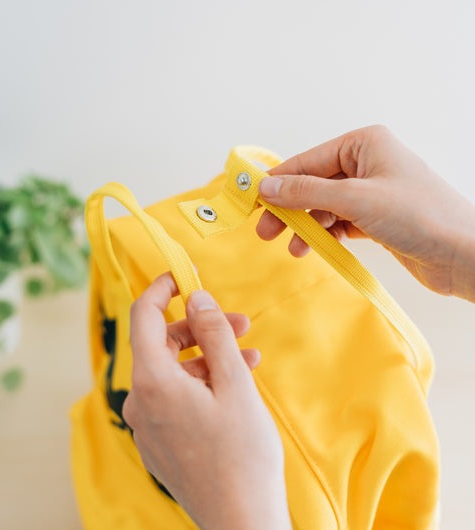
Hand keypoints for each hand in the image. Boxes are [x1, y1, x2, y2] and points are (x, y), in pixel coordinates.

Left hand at [122, 273, 291, 529]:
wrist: (241, 523)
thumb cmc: (242, 454)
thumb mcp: (235, 383)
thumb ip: (214, 333)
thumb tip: (197, 297)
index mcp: (151, 382)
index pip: (143, 316)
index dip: (162, 289)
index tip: (184, 276)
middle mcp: (140, 401)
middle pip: (163, 344)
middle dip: (201, 328)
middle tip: (240, 324)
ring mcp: (147, 423)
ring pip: (173, 371)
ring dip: (208, 357)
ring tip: (248, 357)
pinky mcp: (160, 439)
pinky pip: (175, 395)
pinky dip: (201, 382)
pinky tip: (234, 383)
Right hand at [257, 125, 474, 301]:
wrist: (462, 255)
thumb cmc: (419, 216)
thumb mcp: (354, 199)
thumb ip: (306, 192)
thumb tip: (266, 187)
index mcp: (363, 143)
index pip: (307, 161)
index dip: (278, 182)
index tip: (252, 201)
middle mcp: (366, 163)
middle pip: (312, 184)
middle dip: (290, 208)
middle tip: (267, 231)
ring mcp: (371, 191)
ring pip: (323, 205)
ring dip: (307, 226)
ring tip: (294, 247)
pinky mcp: (375, 217)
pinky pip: (338, 221)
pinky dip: (325, 234)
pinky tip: (315, 247)